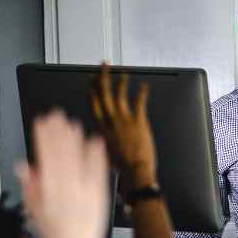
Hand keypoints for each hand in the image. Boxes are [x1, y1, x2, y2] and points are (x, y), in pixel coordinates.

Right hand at [16, 111, 108, 237]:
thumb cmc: (56, 233)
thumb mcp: (36, 212)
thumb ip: (30, 187)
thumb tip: (23, 166)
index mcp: (49, 194)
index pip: (45, 160)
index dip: (42, 139)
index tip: (41, 122)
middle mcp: (67, 192)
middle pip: (62, 157)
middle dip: (58, 134)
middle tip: (56, 115)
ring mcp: (85, 194)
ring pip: (79, 162)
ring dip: (76, 141)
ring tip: (72, 123)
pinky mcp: (100, 197)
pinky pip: (99, 173)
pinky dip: (97, 157)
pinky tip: (96, 142)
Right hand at [90, 63, 156, 189]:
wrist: (135, 171)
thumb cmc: (122, 166)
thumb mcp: (106, 152)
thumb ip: (104, 140)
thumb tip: (103, 138)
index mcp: (102, 127)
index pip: (94, 103)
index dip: (92, 89)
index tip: (92, 80)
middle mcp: (110, 120)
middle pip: (103, 93)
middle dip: (103, 77)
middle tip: (104, 65)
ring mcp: (124, 120)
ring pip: (120, 94)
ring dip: (121, 81)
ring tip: (124, 72)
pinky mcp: (139, 122)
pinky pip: (139, 102)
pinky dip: (142, 93)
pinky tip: (144, 86)